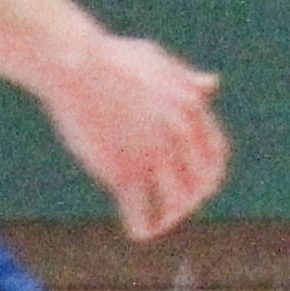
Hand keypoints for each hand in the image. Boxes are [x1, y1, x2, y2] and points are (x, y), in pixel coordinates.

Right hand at [38, 29, 226, 240]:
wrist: (74, 62)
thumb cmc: (110, 58)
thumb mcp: (159, 63)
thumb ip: (187, 80)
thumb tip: (211, 83)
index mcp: (192, 109)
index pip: (215, 156)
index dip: (208, 176)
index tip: (196, 186)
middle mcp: (180, 134)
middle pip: (198, 184)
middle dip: (188, 199)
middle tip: (173, 207)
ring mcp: (153, 155)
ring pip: (175, 204)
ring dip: (168, 216)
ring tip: (156, 220)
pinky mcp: (123, 171)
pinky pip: (141, 214)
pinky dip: (143, 228)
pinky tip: (139, 232)